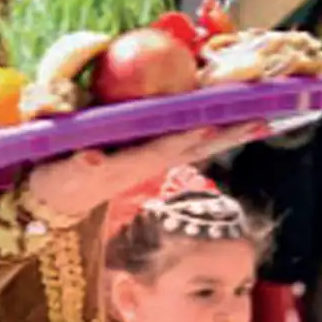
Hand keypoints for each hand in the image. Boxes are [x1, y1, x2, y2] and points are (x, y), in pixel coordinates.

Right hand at [27, 122, 267, 220]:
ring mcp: (152, 159)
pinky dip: (212, 130)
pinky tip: (229, 121)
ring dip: (229, 133)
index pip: (164, 149)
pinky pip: (188, 140)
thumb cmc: (59, 180)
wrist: (59, 200)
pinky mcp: (151, 155)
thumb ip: (79, 164)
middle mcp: (149, 162)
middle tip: (261, 121)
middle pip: (195, 146)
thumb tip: (92, 159)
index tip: (212, 126)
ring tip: (261, 121)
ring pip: (198, 144)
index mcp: (130, 164)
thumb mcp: (64, 172)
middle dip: (227, 135)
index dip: (188, 138)